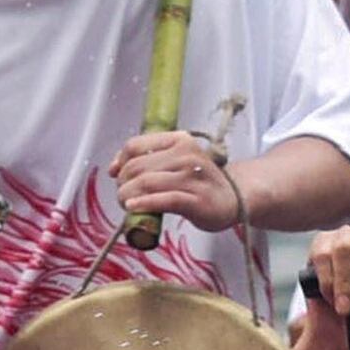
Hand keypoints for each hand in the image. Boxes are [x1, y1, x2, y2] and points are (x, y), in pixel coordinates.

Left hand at [109, 130, 248, 234]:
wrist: (235, 197)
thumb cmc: (201, 181)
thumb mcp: (177, 161)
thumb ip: (148, 160)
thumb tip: (114, 168)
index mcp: (179, 140)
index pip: (135, 145)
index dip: (120, 161)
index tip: (116, 175)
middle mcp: (187, 155)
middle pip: (137, 167)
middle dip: (123, 183)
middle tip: (123, 196)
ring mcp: (193, 177)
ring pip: (145, 183)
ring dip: (127, 196)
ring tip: (126, 205)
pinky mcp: (196, 200)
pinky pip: (162, 200)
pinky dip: (142, 204)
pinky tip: (133, 209)